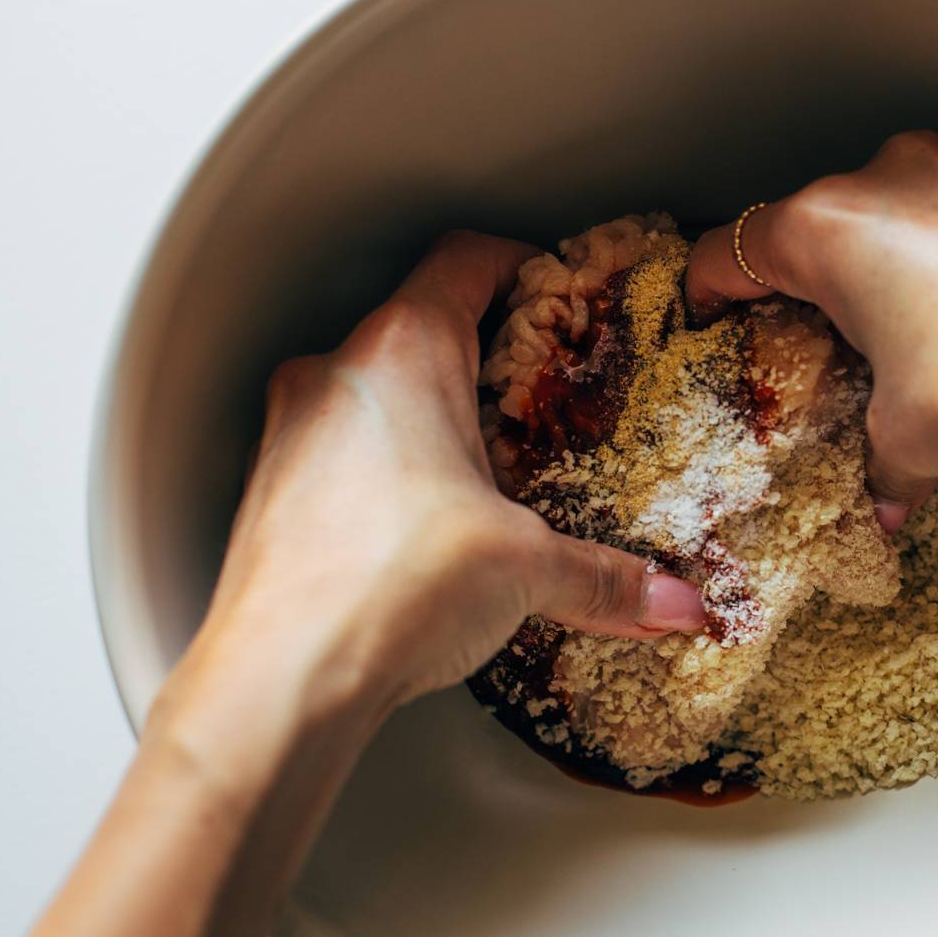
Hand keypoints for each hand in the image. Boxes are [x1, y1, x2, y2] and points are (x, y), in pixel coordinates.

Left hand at [181, 231, 706, 715]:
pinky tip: (424, 529)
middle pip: (420, 326)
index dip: (519, 264)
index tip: (556, 290)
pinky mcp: (269, 493)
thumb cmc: (391, 585)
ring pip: (372, 392)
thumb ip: (604, 578)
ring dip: (428, 419)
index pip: (465, 259)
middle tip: (538, 399)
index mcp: (405, 352)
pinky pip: (338, 452)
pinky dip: (385, 469)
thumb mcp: (527, 570)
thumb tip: (668, 602)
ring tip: (486, 473)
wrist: (281, 677)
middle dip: (485, 360)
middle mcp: (336, 374)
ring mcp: (291, 432)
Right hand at [686, 130, 937, 526]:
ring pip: (886, 228)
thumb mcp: (906, 440)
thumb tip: (888, 493)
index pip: (730, 251)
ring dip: (876, 286)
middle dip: (802, 300)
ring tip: (890, 362)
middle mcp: (891, 182)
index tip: (707, 329)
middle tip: (804, 364)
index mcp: (830, 227)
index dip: (706, 300)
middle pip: (810, 234)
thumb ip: (876, 460)